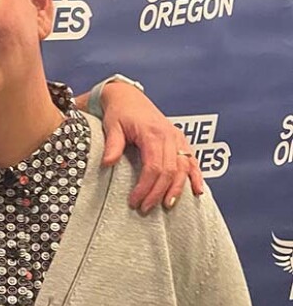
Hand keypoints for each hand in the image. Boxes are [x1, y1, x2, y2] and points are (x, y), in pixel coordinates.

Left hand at [98, 82, 204, 212]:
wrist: (128, 97)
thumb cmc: (119, 112)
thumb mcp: (112, 126)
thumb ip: (112, 145)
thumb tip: (107, 164)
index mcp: (153, 133)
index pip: (154, 167)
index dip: (145, 187)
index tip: (135, 201)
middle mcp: (170, 135)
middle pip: (169, 171)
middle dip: (158, 192)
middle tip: (146, 208)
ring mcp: (177, 138)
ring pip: (183, 168)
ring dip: (177, 188)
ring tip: (167, 205)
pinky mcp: (180, 140)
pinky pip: (192, 160)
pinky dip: (196, 176)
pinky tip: (198, 190)